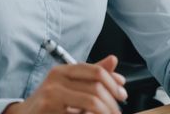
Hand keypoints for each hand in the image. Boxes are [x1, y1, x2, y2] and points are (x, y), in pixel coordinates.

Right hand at [4, 55, 127, 113]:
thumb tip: (114, 61)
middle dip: (112, 101)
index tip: (122, 94)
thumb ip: (91, 75)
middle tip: (117, 112)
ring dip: (106, 111)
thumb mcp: (68, 84)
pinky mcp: (47, 110)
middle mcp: (55, 79)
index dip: (113, 83)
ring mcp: (50, 96)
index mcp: (62, 70)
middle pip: (95, 87)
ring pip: (91, 102)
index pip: (95, 71)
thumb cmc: (49, 101)